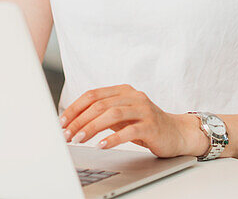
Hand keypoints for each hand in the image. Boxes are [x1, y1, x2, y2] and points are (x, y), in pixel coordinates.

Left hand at [58, 85, 208, 157]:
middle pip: (100, 104)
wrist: (175, 132)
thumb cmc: (145, 124)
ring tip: (79, 140)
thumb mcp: (122, 115)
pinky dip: (113, 139)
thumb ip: (102, 114)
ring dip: (92, 128)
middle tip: (67, 135)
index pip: (93, 95)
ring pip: (112, 114)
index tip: (61, 122)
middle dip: (79, 120)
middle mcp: (133, 96)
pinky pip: (129, 130)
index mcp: (123, 90)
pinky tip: (102, 146)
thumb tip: (73, 121)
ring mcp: (143, 110)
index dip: (75, 108)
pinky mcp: (151, 125)